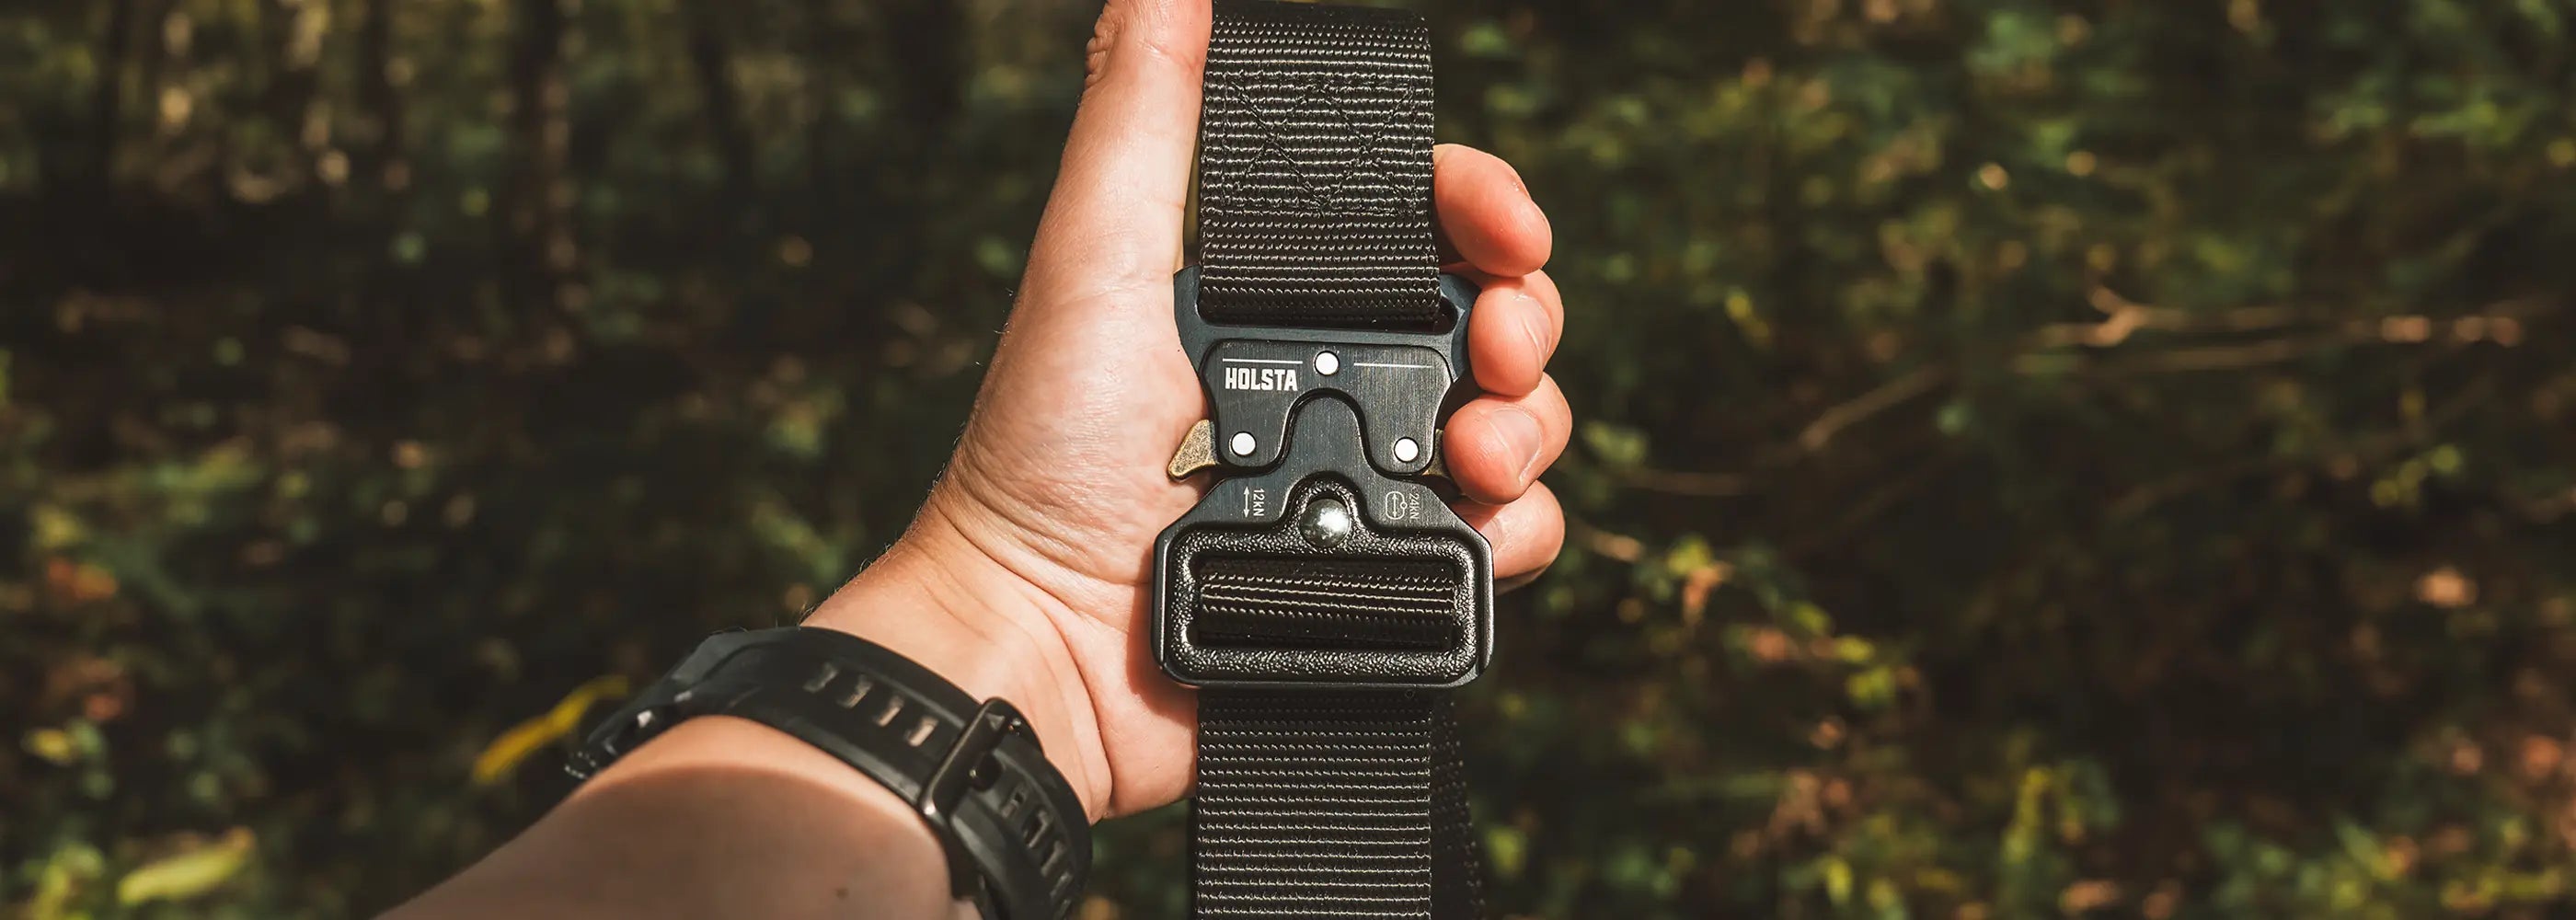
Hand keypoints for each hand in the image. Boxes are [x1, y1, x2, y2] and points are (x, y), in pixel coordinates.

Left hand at [808, 0, 1569, 818]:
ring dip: (1530, 426)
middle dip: (1524, 321)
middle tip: (1492, 353)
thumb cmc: (1042, 455)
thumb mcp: (1090, 262)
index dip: (1484, 208)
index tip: (1508, 229)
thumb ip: (1140, 123)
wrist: (1044, 645)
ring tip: (1472, 459)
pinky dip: (1515, 528)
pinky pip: (1504, 538)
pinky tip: (1475, 526)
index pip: (1423, 222)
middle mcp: (1334, 379)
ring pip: (1518, 425)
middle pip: (1494, 317)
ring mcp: (1366, 480)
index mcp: (1278, 293)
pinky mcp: (1390, 577)